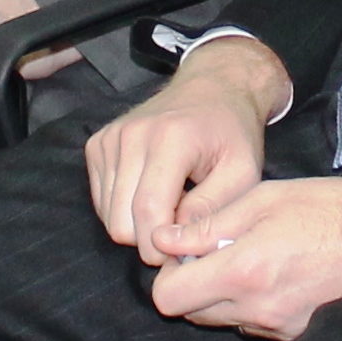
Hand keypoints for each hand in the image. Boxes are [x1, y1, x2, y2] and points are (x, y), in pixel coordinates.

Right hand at [88, 35, 285, 264]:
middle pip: (121, 221)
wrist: (212, 89)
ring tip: (170, 203)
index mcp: (170, 139)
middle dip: (150, 238)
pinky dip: (125, 208)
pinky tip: (153, 191)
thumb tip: (177, 241)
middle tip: (180, 225)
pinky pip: (102, 201)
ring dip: (138, 223)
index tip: (183, 252)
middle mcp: (131, 135)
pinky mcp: (98, 145)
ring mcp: (110, 138)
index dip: (161, 246)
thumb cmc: (232, 134)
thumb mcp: (243, 172)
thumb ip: (212, 208)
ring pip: (108, 215)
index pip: (148, 211)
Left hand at [144, 175, 341, 340]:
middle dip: (191, 284)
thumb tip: (163, 240)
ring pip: (220, 320)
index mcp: (243, 271)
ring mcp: (276, 325)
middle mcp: (256, 309)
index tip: (183, 250)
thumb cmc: (322, 207)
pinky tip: (270, 273)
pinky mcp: (293, 332)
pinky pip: (250, 323)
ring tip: (246, 257)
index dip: (167, 273)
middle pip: (191, 313)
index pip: (169, 298)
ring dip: (218, 294)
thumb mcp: (260, 200)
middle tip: (213, 250)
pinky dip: (247, 303)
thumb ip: (206, 226)